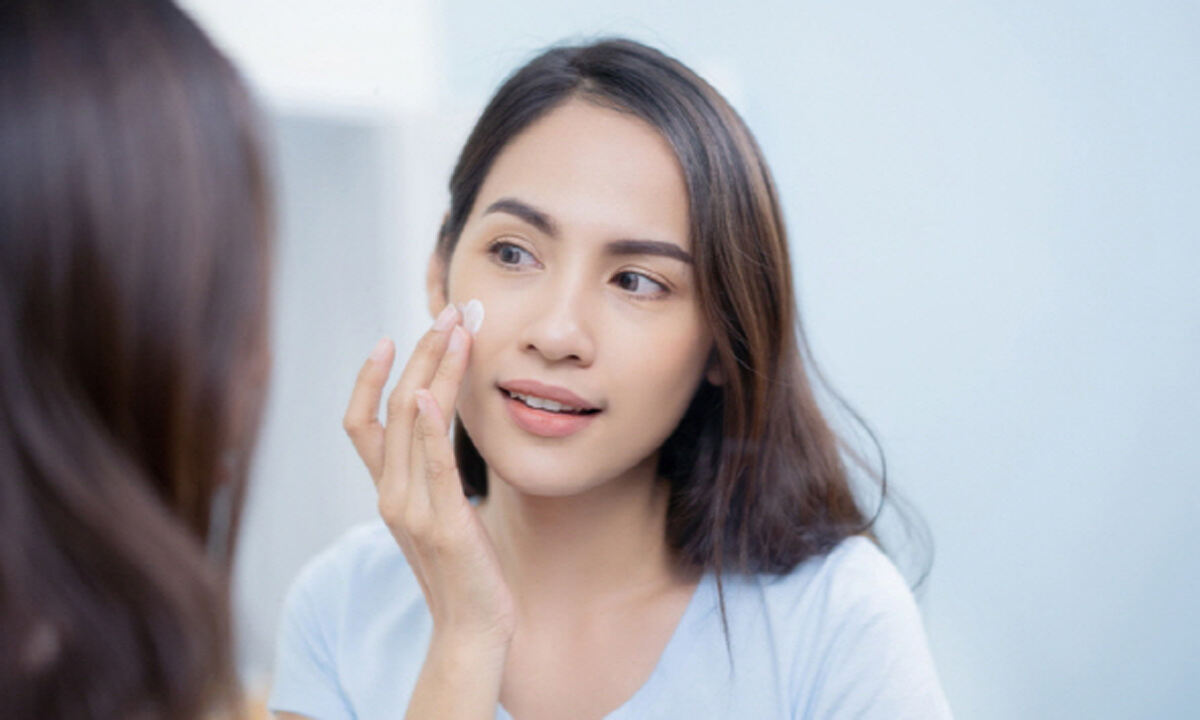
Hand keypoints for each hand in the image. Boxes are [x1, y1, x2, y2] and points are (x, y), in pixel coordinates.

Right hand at [343, 305, 515, 649]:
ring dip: (436, 370)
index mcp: (387, 491)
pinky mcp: (444, 524)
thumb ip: (430, 475)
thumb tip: (442, 428)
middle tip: (449, 314)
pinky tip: (438, 393)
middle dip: (420, 354)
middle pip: (393, 408)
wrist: (471, 628)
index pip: (361, 423)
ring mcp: (413, 510)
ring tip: (458, 330)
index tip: (390, 336)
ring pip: (413, 423)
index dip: (368, 378)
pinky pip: (432, 466)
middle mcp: (391, 495)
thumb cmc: (463, 567)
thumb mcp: (439, 512)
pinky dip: (431, 427)